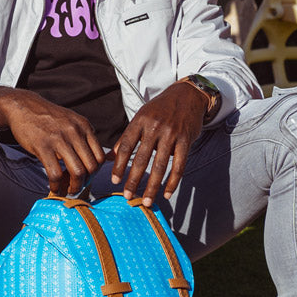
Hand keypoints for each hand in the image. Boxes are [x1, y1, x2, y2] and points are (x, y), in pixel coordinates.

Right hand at [0, 87, 106, 195]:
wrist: (23, 106)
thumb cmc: (47, 117)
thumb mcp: (71, 120)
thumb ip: (83, 136)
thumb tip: (92, 160)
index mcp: (84, 126)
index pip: (100, 157)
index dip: (95, 172)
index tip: (86, 178)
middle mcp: (75, 132)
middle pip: (91, 167)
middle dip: (85, 182)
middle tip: (77, 187)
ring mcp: (59, 140)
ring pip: (77, 172)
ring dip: (74, 187)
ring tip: (67, 190)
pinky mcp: (43, 147)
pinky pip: (56, 174)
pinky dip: (56, 186)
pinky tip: (54, 187)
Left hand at [110, 81, 207, 206]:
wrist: (187, 95)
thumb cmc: (159, 109)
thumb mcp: (140, 117)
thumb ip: (126, 137)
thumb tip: (109, 158)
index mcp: (140, 121)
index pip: (125, 146)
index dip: (119, 165)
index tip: (115, 181)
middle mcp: (154, 127)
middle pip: (142, 158)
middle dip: (133, 180)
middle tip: (127, 196)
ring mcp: (171, 134)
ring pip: (160, 165)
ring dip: (152, 186)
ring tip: (147, 201)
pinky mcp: (186, 140)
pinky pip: (179, 165)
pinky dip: (173, 182)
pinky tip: (167, 194)